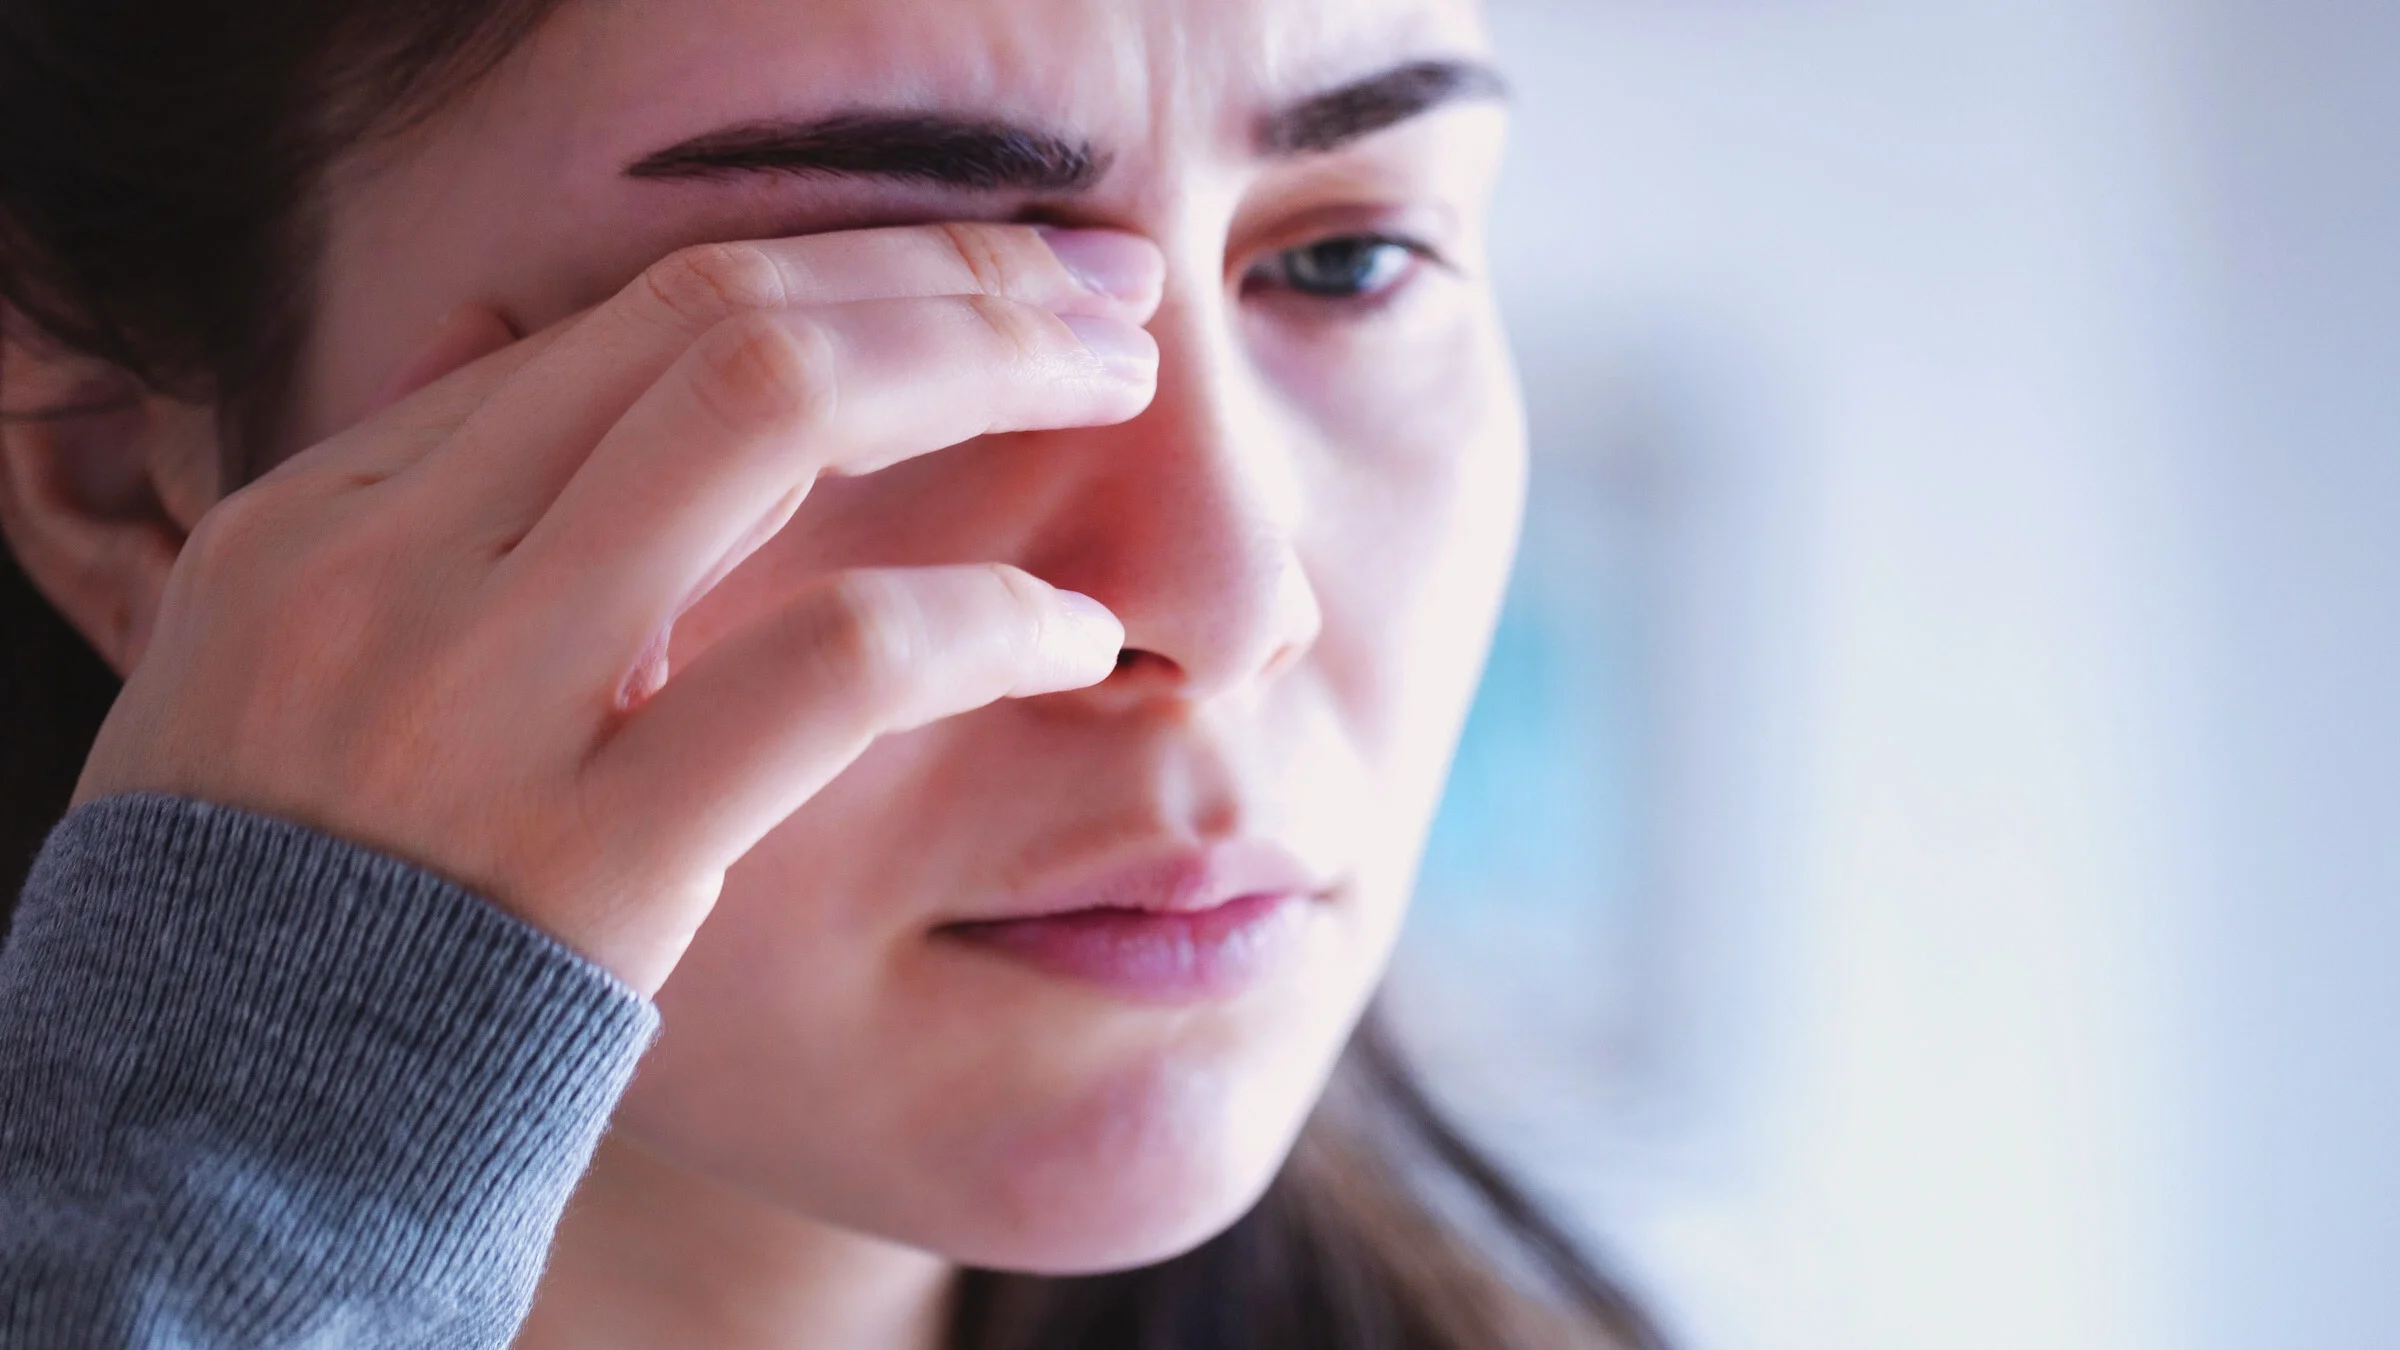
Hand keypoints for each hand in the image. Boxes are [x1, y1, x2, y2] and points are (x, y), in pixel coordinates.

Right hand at [73, 223, 1162, 994]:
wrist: (221, 1139)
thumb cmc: (288, 900)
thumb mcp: (288, 665)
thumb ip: (418, 510)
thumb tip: (523, 339)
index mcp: (330, 510)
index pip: (633, 312)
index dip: (852, 266)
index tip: (993, 271)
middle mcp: (397, 565)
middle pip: (719, 319)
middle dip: (944, 280)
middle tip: (1103, 291)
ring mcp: (486, 699)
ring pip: (768, 417)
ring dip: (979, 371)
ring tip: (1121, 389)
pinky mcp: (592, 851)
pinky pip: (831, 669)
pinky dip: (982, 617)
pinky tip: (1074, 634)